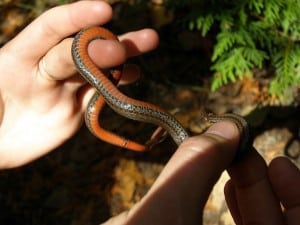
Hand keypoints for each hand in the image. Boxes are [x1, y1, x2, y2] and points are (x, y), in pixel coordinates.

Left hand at [0, 1, 157, 167]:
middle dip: (101, 47)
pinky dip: (120, 82)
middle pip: (79, 49)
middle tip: (122, 49)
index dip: (75, 18)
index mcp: (19, 58)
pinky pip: (103, 91)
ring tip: (150, 40)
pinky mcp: (80, 105)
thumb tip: (35, 72)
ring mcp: (66, 86)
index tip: (104, 11)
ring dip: (124, 54)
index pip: (49, 30)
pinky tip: (135, 74)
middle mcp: (47, 67)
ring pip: (98, 66)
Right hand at [101, 122, 299, 224]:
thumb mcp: (163, 209)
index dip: (297, 200)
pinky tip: (218, 182)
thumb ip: (196, 165)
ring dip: (246, 191)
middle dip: (260, 185)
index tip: (278, 162)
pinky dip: (229, 206)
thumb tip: (229, 126)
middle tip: (242, 149)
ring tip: (232, 158)